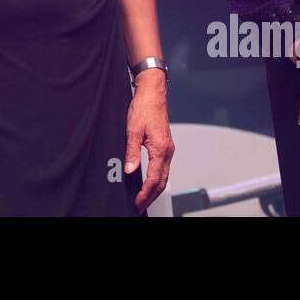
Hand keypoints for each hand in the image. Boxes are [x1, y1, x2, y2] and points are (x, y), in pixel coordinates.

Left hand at [124, 70, 173, 212]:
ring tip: (144, 198)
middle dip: (151, 196)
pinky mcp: (165, 145)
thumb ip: (132, 152)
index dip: (145, 194)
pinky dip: (157, 179)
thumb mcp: (132, 130)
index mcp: (160, 149)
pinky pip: (163, 167)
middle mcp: (167, 151)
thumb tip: (131, 170)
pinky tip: (150, 182)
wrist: (153, 93)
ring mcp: (168, 148)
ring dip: (155, 189)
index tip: (137, 202)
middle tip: (140, 206)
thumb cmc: (144, 107)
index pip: (154, 179)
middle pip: (162, 181)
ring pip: (164, 175)